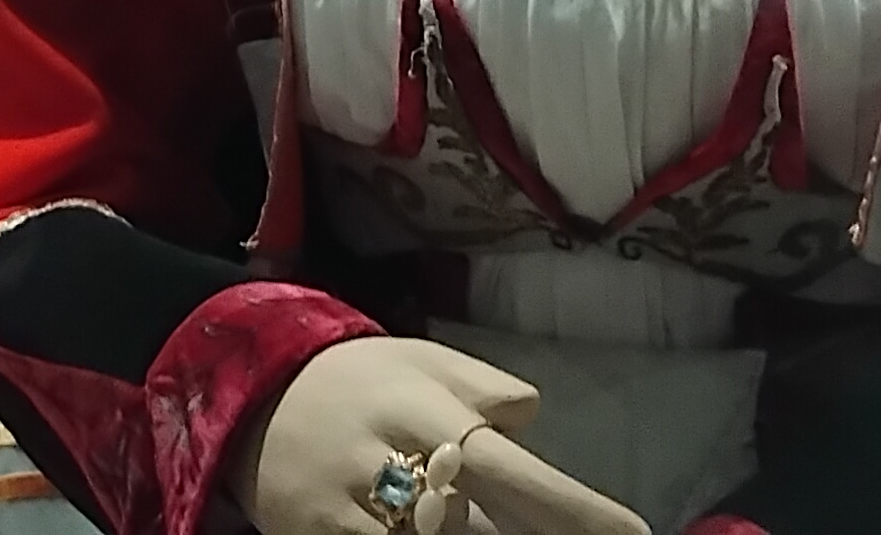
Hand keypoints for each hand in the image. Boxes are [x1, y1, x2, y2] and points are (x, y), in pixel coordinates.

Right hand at [239, 337, 644, 534]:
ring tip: (479, 526)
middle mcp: (392, 462)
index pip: (514, 468)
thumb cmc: (356, 381)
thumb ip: (482, 388)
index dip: (575, 511)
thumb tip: (533, 415)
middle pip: (475, 529)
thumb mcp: (420, 362)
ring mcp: (351, 511)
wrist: (247, 392)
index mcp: (427, 410)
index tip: (633, 532)